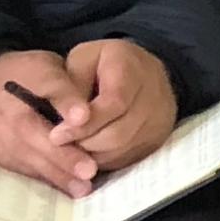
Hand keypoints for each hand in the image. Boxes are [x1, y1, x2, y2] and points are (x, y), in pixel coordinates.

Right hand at [0, 48, 99, 194]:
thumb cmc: (26, 75)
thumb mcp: (47, 67)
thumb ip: (66, 86)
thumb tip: (84, 115)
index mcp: (23, 76)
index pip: (47, 85)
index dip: (65, 101)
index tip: (84, 117)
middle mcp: (4, 106)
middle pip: (31, 130)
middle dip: (60, 153)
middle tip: (89, 170)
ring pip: (24, 154)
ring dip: (55, 172)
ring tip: (82, 187)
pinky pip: (18, 165)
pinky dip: (43, 176)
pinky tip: (66, 187)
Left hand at [59, 38, 176, 171]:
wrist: (139, 69)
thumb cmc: (100, 64)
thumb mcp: (79, 61)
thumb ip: (71, 88)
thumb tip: (68, 122)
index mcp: (131, 66)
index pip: (114, 103)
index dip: (85, 124)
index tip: (57, 136)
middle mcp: (155, 91)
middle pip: (120, 132)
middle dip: (85, 142)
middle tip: (60, 145)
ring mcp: (161, 117)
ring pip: (124, 148)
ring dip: (93, 154)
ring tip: (71, 147)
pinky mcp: (160, 136)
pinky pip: (131, 156)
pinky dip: (105, 159)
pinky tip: (89, 150)